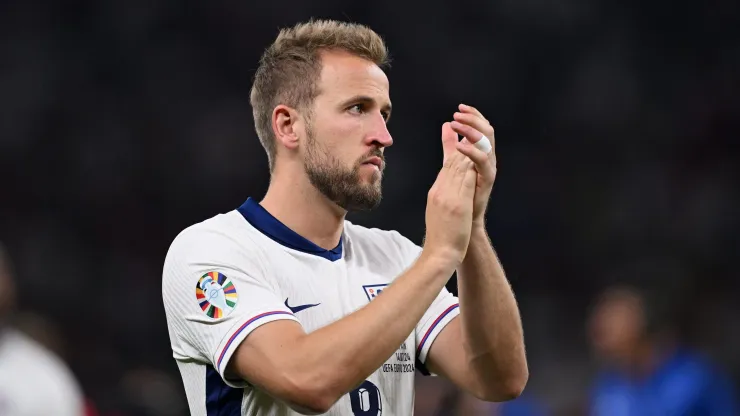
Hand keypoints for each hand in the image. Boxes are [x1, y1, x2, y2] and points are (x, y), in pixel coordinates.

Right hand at [423, 122, 477, 266]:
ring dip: (466, 148)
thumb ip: (444, 195)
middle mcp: (440, 191)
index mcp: (436, 192)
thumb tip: (445, 183)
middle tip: (465, 122)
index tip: (459, 131)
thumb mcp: (440, 211)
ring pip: (458, 167)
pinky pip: (464, 180)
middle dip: (460, 141)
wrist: (440, 253)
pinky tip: (477, 154)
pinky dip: (470, 165)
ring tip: (473, 133)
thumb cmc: (442, 236)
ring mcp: (447, 196)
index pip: (446, 165)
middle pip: (451, 161)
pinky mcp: (456, 203)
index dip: (453, 146)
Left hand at [449, 104, 496, 226]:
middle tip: (457, 115)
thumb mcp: (451, 162)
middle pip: (487, 130)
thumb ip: (450, 144)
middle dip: (473, 119)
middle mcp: (488, 157)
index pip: (481, 127)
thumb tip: (445, 125)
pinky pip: (482, 160)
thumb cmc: (459, 191)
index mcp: (480, 151)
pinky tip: (459, 145)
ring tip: (456, 124)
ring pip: (487, 141)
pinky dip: (471, 150)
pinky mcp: (487, 178)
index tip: (459, 108)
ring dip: (470, 129)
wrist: (462, 218)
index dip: (473, 115)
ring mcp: (489, 167)